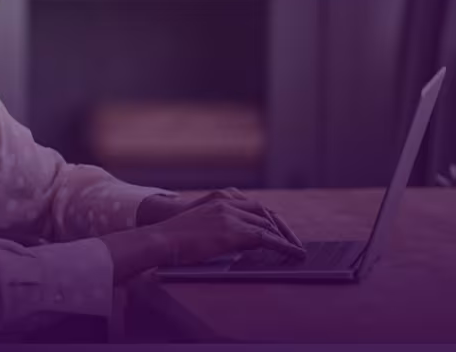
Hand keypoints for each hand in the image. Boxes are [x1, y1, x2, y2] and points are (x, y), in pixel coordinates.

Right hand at [146, 196, 306, 266]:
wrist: (159, 239)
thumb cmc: (172, 239)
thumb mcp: (198, 227)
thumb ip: (218, 228)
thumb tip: (238, 242)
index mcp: (219, 202)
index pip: (254, 207)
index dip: (270, 220)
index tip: (279, 232)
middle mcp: (227, 204)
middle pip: (266, 214)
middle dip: (282, 229)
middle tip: (294, 243)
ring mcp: (230, 216)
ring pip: (268, 225)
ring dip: (285, 238)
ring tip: (296, 250)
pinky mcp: (232, 231)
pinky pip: (266, 238)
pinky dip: (283, 246)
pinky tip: (292, 254)